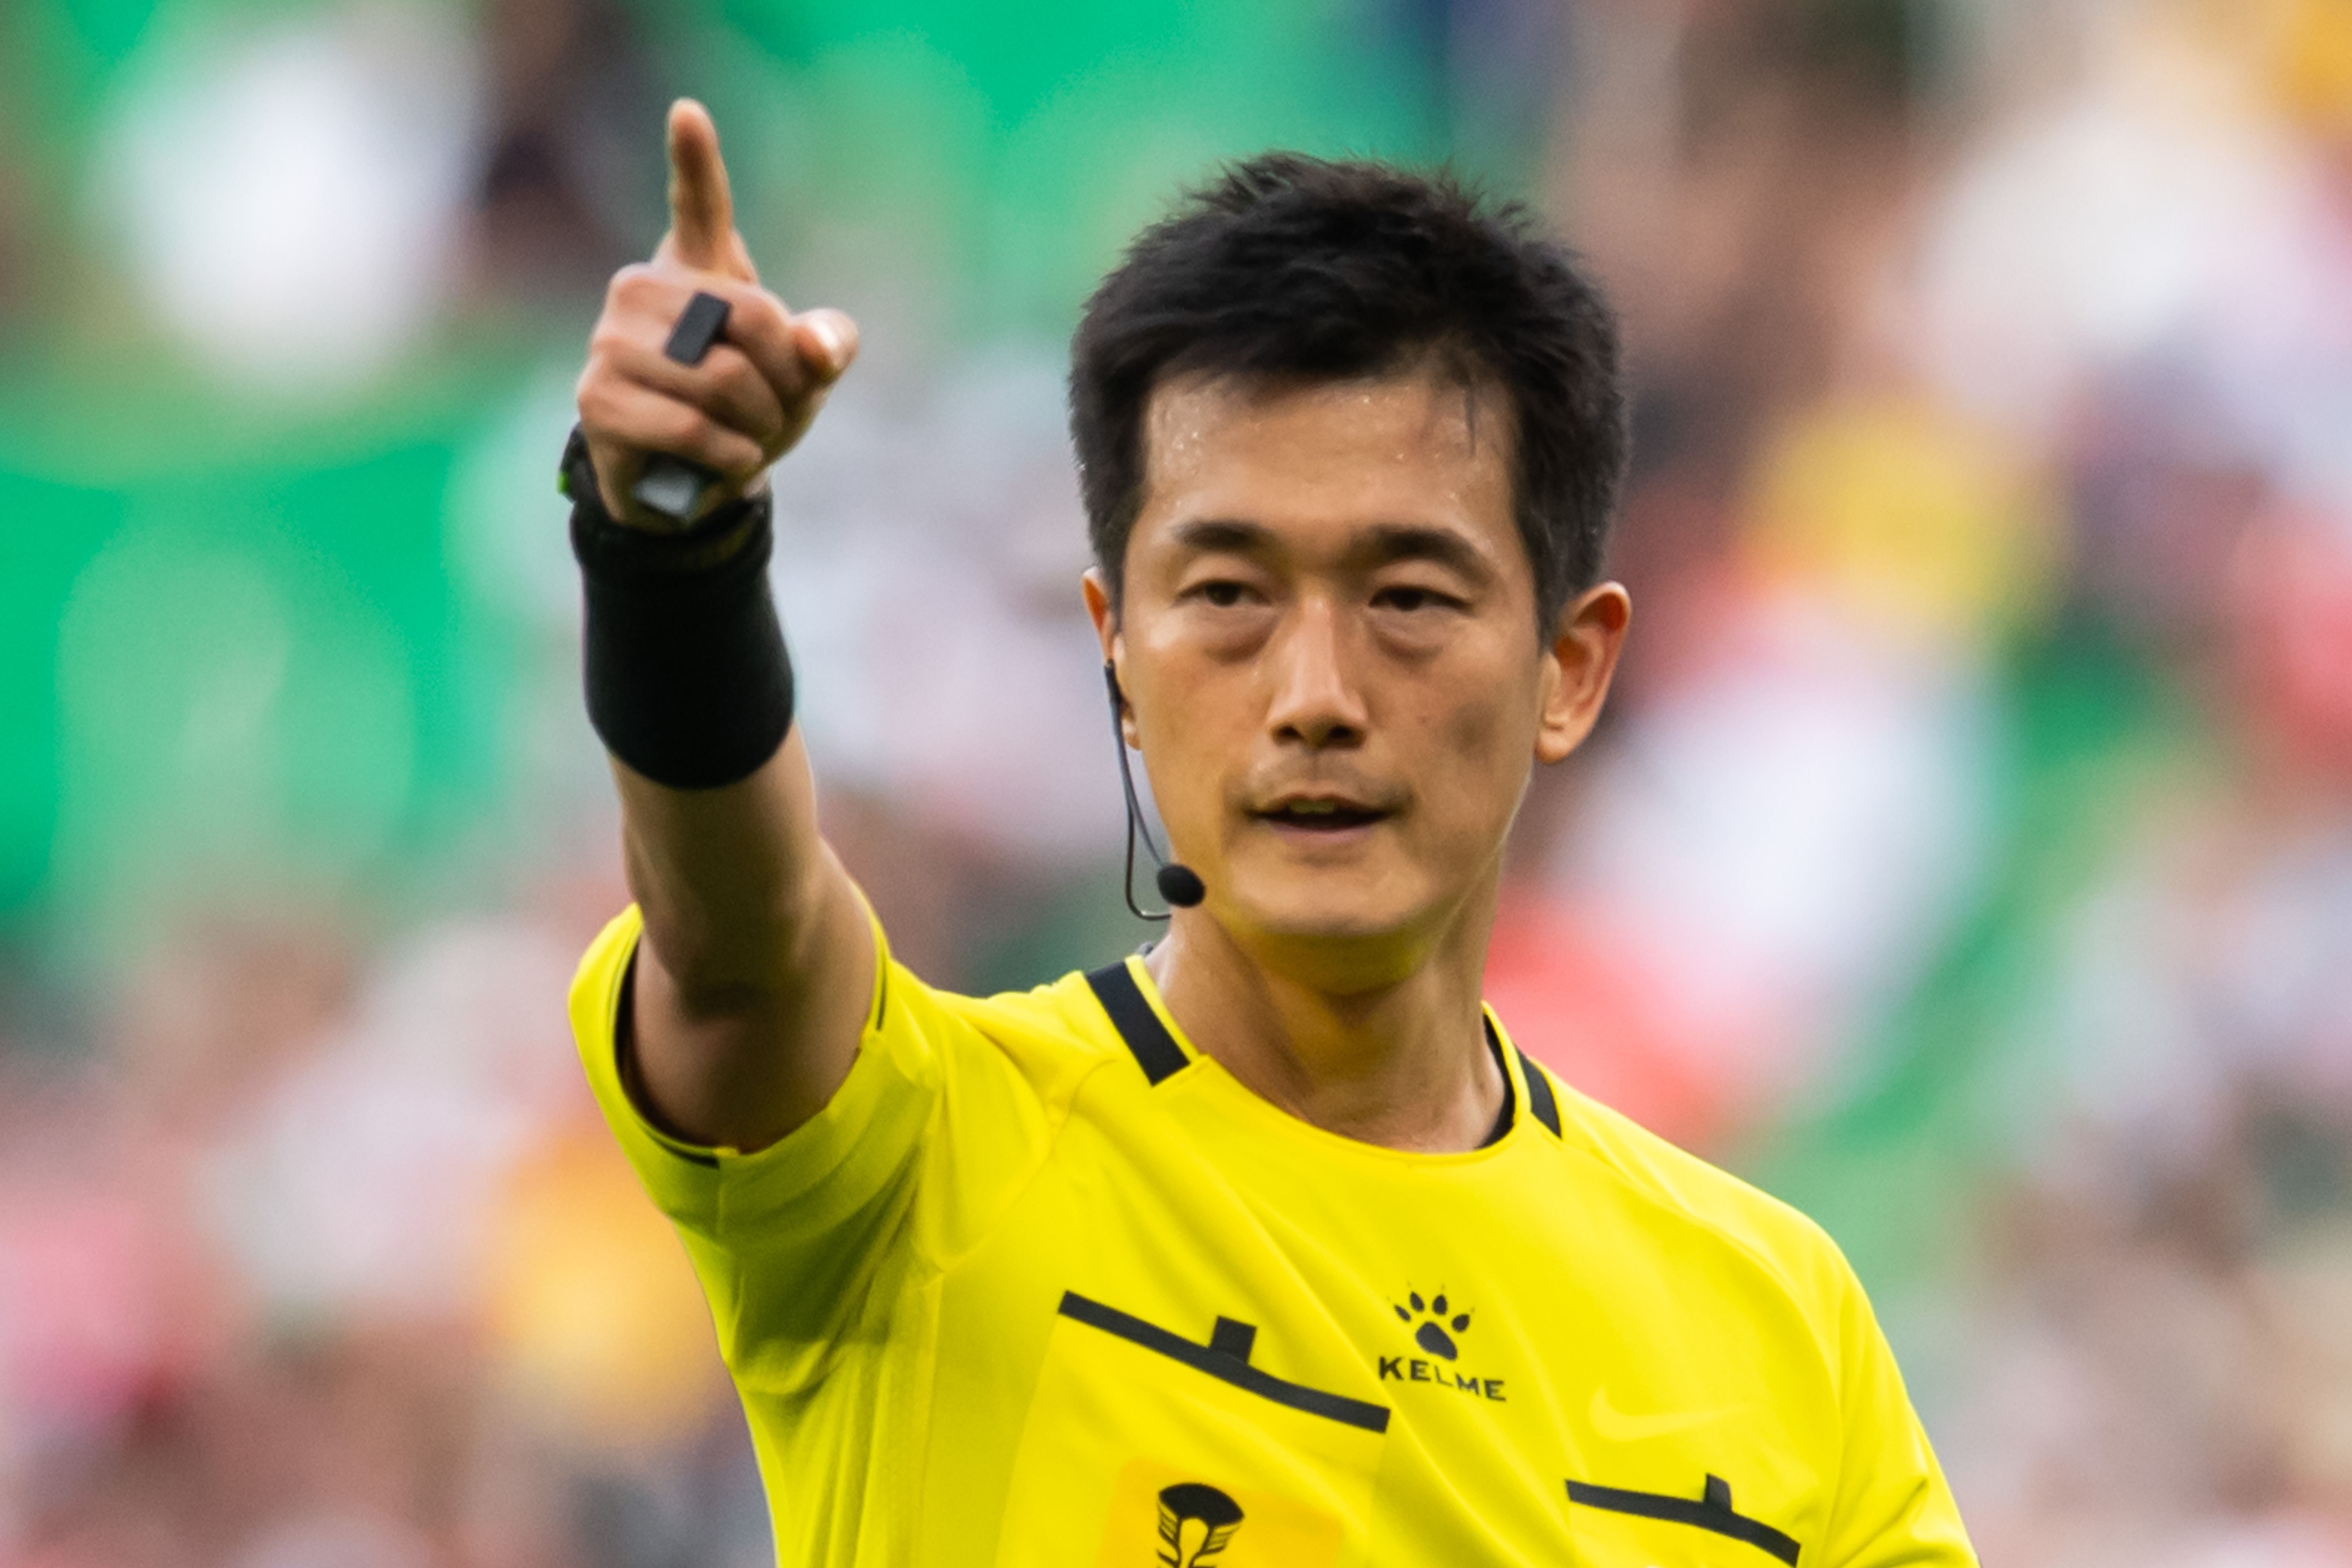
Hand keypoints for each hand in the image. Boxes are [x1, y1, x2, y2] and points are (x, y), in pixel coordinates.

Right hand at [575, 99, 857, 527]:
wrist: (697, 480)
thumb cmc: (750, 410)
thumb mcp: (804, 375)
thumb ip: (828, 346)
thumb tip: (818, 349)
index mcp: (693, 270)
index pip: (697, 206)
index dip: (695, 160)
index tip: (690, 112)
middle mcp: (643, 291)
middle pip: (748, 320)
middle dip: (783, 380)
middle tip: (774, 412)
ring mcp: (611, 341)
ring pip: (719, 378)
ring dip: (758, 422)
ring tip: (748, 437)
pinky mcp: (598, 398)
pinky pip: (690, 425)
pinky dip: (729, 454)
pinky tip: (727, 460)